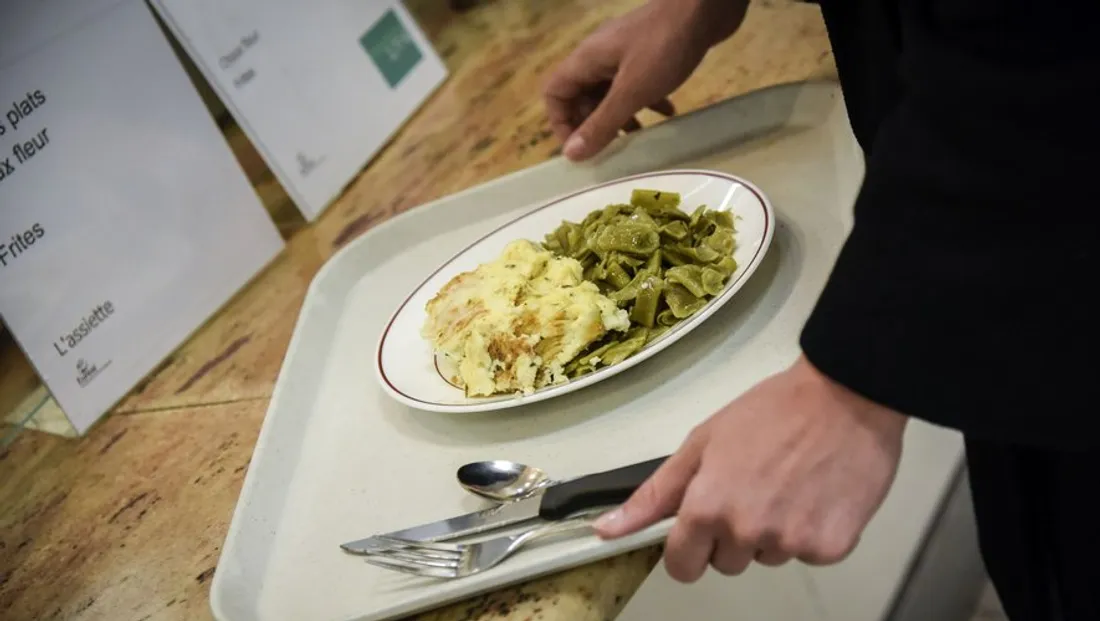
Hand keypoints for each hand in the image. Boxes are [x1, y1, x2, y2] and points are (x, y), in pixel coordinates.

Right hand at [542, 0, 747, 160]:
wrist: (707, 6)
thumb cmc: (664, 47)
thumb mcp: (631, 91)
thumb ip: (602, 123)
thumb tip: (571, 154)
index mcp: (586, 60)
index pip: (555, 93)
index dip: (562, 123)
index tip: (580, 149)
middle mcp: (600, 55)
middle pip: (582, 95)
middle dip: (594, 124)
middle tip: (611, 149)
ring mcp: (625, 52)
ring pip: (610, 91)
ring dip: (620, 116)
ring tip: (637, 138)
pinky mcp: (649, 52)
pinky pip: (637, 82)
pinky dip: (647, 101)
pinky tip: (668, 113)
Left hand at [594, 356, 907, 581]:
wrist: (845, 396)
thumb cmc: (774, 411)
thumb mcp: (702, 443)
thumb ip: (656, 495)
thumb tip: (606, 530)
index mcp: (707, 508)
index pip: (682, 566)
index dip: (688, 549)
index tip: (701, 530)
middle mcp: (746, 533)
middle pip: (727, 563)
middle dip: (733, 534)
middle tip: (754, 486)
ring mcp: (790, 544)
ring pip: (768, 557)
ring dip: (774, 531)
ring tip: (788, 482)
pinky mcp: (830, 548)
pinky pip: (808, 554)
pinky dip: (812, 530)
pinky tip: (815, 492)